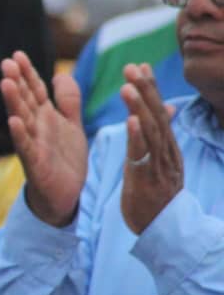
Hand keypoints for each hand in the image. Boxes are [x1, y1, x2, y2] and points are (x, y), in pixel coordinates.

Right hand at [0, 51, 87, 226]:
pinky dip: (19, 135)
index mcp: (46, 116)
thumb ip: (68, 100)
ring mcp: (34, 145)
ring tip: (6, 84)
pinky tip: (13, 121)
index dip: (28, 73)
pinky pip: (26, 147)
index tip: (17, 54)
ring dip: (13, 102)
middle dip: (17, 81)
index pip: (36, 90)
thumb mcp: (72, 125)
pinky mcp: (36, 164)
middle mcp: (36, 127)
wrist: (69, 196)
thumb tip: (60, 74)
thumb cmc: (65, 159)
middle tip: (7, 63)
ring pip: (22, 119)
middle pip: (25, 100)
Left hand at [119, 64, 182, 234]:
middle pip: (156, 116)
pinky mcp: (146, 179)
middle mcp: (165, 151)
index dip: (150, 88)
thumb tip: (167, 107)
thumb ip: (160, 134)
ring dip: (139, 107)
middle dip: (144, 90)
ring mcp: (158, 165)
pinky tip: (131, 120)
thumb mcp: (161, 160)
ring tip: (128, 86)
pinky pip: (142, 155)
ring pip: (150, 131)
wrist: (164, 229)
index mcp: (167, 146)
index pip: (159, 111)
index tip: (141, 64)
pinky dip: (138, 136)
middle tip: (132, 67)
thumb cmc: (158, 192)